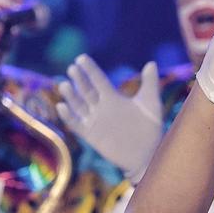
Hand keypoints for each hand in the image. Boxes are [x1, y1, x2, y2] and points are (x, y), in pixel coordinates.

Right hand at [57, 56, 162, 182]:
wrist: (147, 155)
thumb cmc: (151, 129)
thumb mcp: (151, 104)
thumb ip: (149, 84)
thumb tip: (151, 63)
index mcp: (113, 98)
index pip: (98, 80)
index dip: (89, 69)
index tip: (81, 58)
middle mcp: (101, 108)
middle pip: (86, 91)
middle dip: (79, 80)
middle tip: (72, 68)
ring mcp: (95, 121)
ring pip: (79, 106)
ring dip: (71, 96)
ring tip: (64, 85)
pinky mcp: (91, 136)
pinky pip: (76, 125)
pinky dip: (68, 117)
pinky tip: (62, 106)